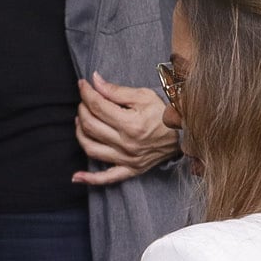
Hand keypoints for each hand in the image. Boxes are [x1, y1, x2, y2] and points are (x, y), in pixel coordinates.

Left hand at [73, 72, 178, 186]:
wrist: (184, 135)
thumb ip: (116, 90)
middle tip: (85, 100)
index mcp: (131, 124)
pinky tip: (76, 176)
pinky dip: (90, 179)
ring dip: (80, 133)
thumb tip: (95, 81)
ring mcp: (127, 159)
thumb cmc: (164, 114)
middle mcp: (127, 144)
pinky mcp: (130, 170)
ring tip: (81, 121)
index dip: (86, 93)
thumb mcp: (143, 96)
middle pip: (90, 125)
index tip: (83, 84)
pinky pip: (107, 178)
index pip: (97, 106)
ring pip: (91, 148)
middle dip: (82, 109)